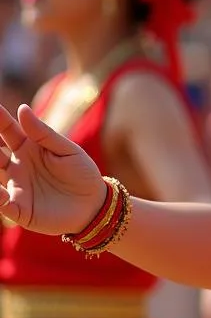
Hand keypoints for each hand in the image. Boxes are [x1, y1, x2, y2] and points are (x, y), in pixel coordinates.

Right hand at [0, 104, 106, 234]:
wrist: (95, 205)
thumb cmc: (82, 174)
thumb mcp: (68, 150)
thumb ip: (44, 133)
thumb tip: (22, 108)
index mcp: (29, 148)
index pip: (8, 130)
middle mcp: (17, 166)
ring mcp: (16, 187)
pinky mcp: (19, 209)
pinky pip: (1, 204)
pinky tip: (1, 192)